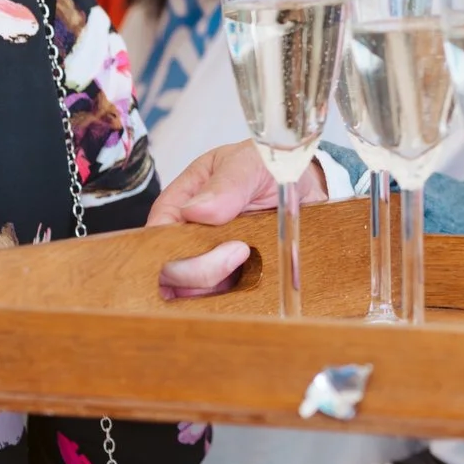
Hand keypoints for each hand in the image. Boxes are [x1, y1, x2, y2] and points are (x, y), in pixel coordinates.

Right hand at [148, 140, 327, 298]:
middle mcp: (188, 236)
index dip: (177, 251)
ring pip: (192, 293)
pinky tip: (257, 275)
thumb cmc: (268, 166)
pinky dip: (236, 296)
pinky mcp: (228, 278)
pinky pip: (220, 299)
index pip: (159, 237)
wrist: (304, 184)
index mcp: (181, 204)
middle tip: (242, 251)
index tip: (222, 245)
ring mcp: (206, 259)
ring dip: (220, 285)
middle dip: (202, 272)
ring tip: (252, 257)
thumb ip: (226, 184)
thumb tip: (195, 211)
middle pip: (170, 272)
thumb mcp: (250, 163)